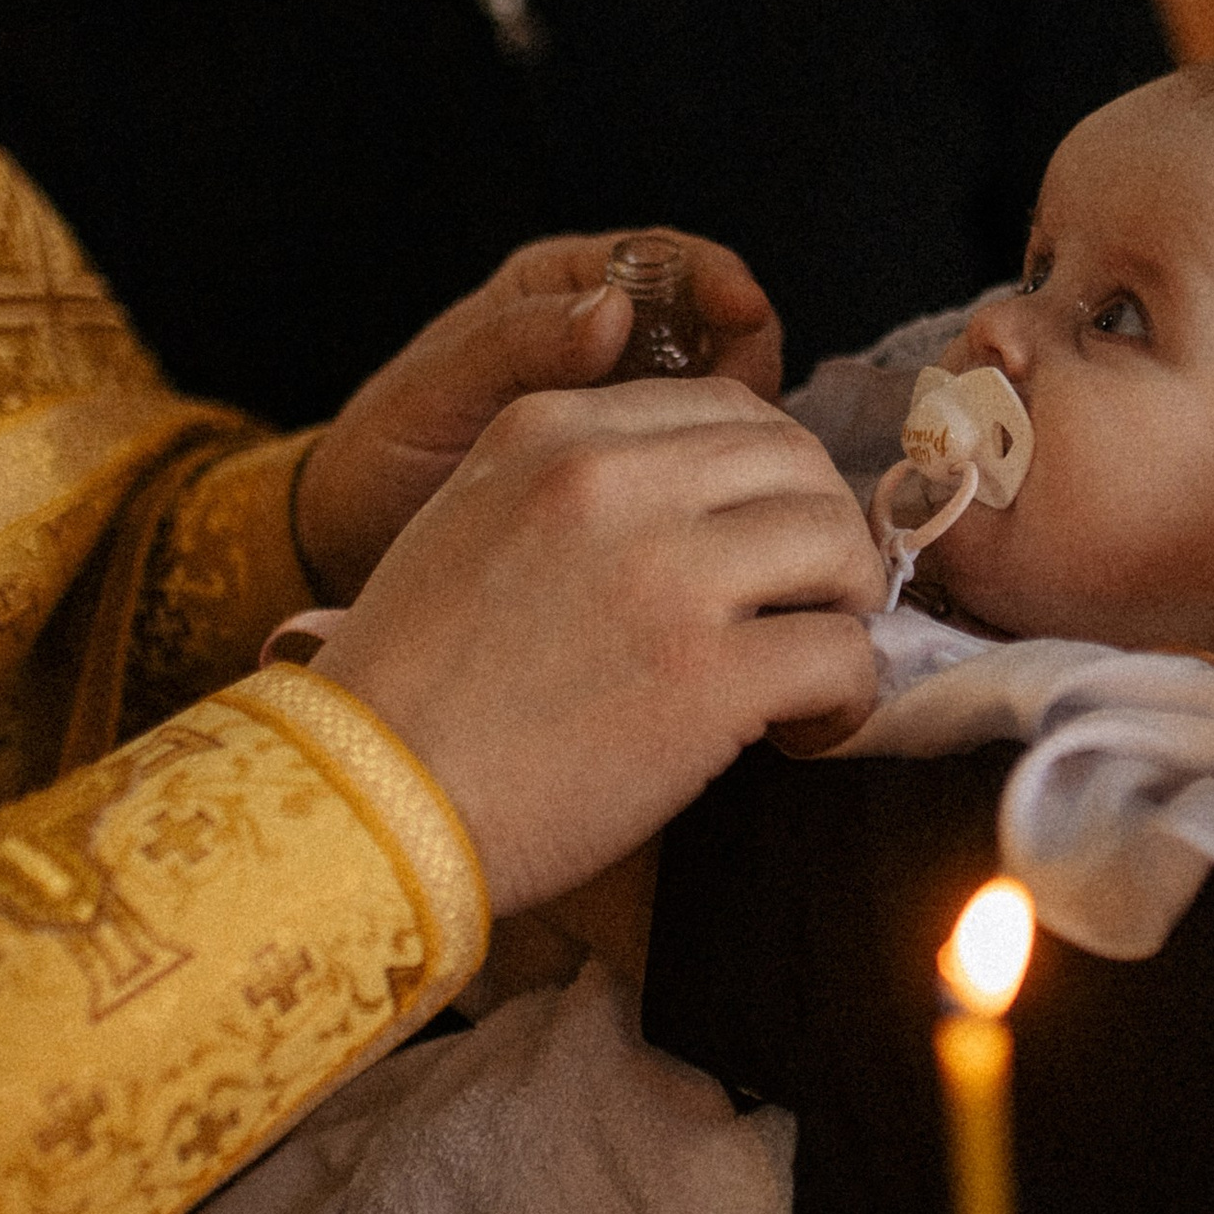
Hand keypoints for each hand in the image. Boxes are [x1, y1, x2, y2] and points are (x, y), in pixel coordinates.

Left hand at [293, 230, 784, 598]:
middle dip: (744, 356)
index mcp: (561, 290)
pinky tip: (715, 504)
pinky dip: (721, 475)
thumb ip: (520, 344)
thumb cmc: (385, 449)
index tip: (744, 311)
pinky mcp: (639, 473)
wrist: (355, 539)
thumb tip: (612, 311)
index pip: (667, 259)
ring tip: (726, 465)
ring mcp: (630, 408)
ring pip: (724, 396)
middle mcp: (609, 340)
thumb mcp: (440, 388)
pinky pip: (702, 461)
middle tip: (745, 403)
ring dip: (742, 422)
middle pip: (717, 325)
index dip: (717, 281)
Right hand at [316, 380, 882, 911]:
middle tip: (809, 605)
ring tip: (808, 668)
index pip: (726, 408)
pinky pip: (844, 656)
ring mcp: (666, 574)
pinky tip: (802, 732)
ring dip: (845, 607)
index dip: (771, 478)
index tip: (768, 539)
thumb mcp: (466, 524)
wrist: (366, 806)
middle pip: (797, 462)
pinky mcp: (707, 677)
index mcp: (549, 431)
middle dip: (822, 533)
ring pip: (838, 543)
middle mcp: (611, 480)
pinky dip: (846, 698)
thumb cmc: (408, 692)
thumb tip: (696, 504)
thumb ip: (571, 488)